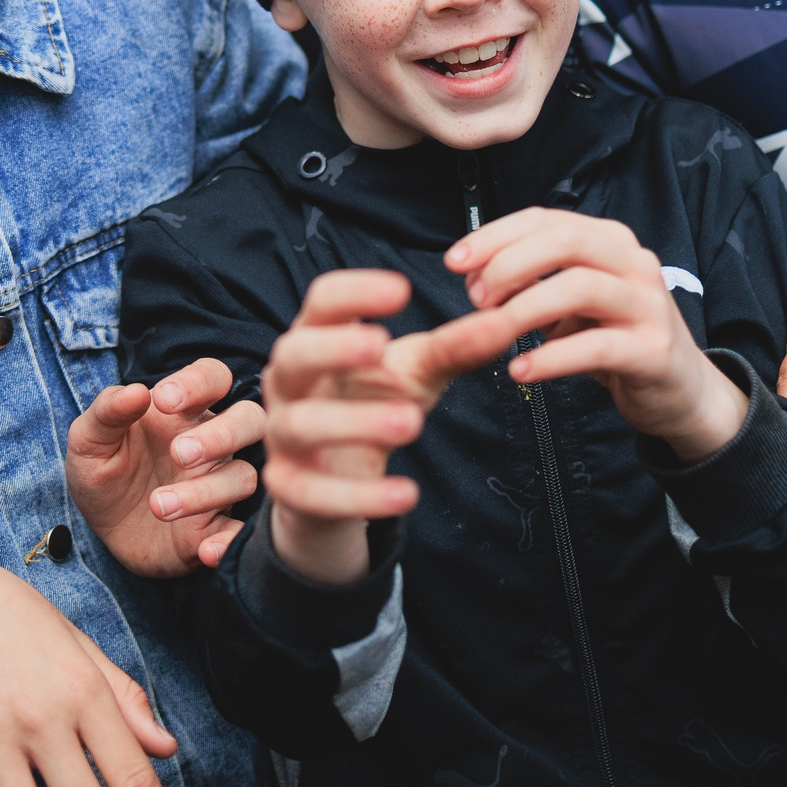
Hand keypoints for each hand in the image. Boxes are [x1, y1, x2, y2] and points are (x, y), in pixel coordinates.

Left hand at [67, 358, 263, 577]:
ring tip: (157, 506)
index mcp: (183, 411)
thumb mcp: (88, 440)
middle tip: (179, 453)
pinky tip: (204, 550)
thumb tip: (136, 391)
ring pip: (242, 477)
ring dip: (205, 492)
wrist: (100, 531)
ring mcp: (217, 485)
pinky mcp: (215, 529)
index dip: (198, 381)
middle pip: (250, 419)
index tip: (164, 400)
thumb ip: (107, 411)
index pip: (212, 376)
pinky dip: (229, 542)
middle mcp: (210, 444)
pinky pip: (238, 532)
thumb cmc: (101, 472)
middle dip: (223, 433)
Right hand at [260, 269, 546, 584]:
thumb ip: (454, 348)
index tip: (401, 290)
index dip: (354, 291)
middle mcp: (288, 380)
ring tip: (411, 423)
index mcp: (315, 336)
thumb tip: (505, 323)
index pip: (321, 300)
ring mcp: (281, 434)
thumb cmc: (372, 402)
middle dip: (332, 348)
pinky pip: (310, 492)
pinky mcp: (288, 487)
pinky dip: (358, 496)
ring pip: (299, 424)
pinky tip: (406, 495)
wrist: (337, 478)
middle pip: (292, 353)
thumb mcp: (413, 372)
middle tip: (381, 345)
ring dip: (353, 423)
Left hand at [448, 209, 745, 459]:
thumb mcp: (574, 301)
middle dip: (509, 264)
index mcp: (610, 240)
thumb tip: (475, 276)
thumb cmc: (615, 338)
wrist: (681, 391)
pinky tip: (520, 371)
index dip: (494, 236)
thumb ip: (534, 280)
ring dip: (524, 308)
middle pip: (564, 241)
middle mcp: (634, 262)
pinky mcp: (654, 351)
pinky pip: (596, 347)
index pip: (545, 219)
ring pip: (580, 287)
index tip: (455, 261)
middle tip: (476, 299)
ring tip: (492, 331)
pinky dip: (551, 357)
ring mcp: (648, 305)